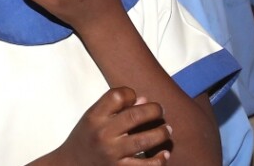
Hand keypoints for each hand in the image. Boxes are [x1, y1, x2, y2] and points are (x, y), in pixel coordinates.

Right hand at [52, 87, 170, 164]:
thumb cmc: (86, 137)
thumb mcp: (93, 117)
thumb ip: (115, 107)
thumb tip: (145, 100)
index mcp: (94, 116)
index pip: (117, 95)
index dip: (131, 93)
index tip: (136, 98)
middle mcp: (103, 134)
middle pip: (135, 115)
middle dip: (154, 110)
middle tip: (161, 110)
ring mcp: (112, 154)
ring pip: (145, 140)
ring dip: (161, 133)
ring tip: (167, 130)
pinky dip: (159, 159)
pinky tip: (164, 154)